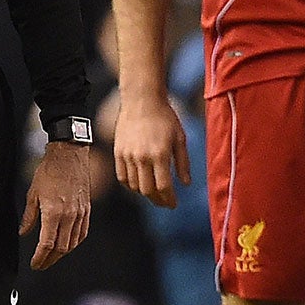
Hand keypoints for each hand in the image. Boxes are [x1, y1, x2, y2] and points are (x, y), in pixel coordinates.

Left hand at [21, 140, 91, 268]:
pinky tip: (68, 244)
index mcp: (53, 213)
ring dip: (62, 253)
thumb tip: (24, 232)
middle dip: (50, 260)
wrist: (69, 155)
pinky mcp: (87, 209)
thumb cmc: (49, 171)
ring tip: (52, 257)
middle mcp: (69, 216)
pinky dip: (75, 242)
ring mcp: (80, 213)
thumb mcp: (33, 193)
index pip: (47, 244)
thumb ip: (29, 216)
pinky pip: (82, 233)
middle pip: (61, 248)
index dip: (40, 257)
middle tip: (41, 264)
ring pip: (73, 243)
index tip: (35, 263)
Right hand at [113, 90, 190, 207]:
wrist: (142, 99)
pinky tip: (139, 184)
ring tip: (154, 193)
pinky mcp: (118, 152)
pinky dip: (131, 185)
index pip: (164, 187)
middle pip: (148, 191)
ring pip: (134, 186)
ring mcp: (128, 155)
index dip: (169, 199)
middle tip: (165, 203)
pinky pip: (122, 177)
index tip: (174, 204)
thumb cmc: (165, 117)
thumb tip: (185, 184)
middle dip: (158, 201)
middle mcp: (142, 157)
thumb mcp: (180, 138)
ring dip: (145, 193)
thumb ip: (183, 162)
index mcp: (160, 154)